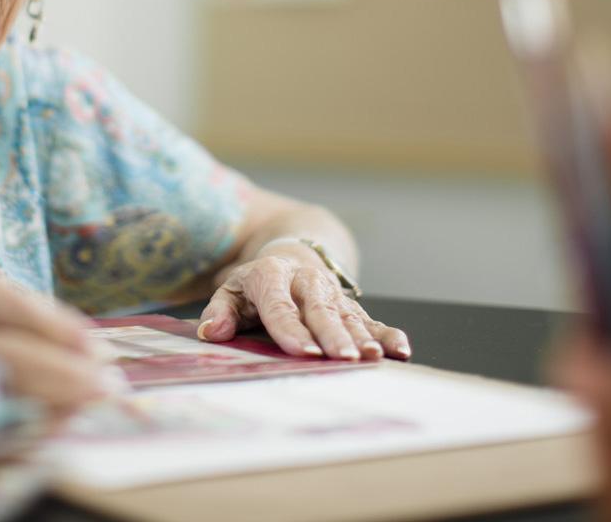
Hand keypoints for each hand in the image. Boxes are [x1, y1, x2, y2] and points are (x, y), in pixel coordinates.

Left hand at [197, 248, 410, 361]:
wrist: (293, 252)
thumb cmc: (256, 283)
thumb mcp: (230, 290)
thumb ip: (219, 311)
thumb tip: (210, 333)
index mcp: (271, 275)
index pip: (279, 305)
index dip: (291, 330)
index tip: (303, 353)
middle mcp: (306, 281)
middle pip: (320, 309)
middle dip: (331, 335)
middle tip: (341, 358)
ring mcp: (332, 293)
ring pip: (348, 315)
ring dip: (361, 337)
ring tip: (371, 357)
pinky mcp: (350, 305)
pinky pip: (371, 319)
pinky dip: (387, 334)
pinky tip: (400, 350)